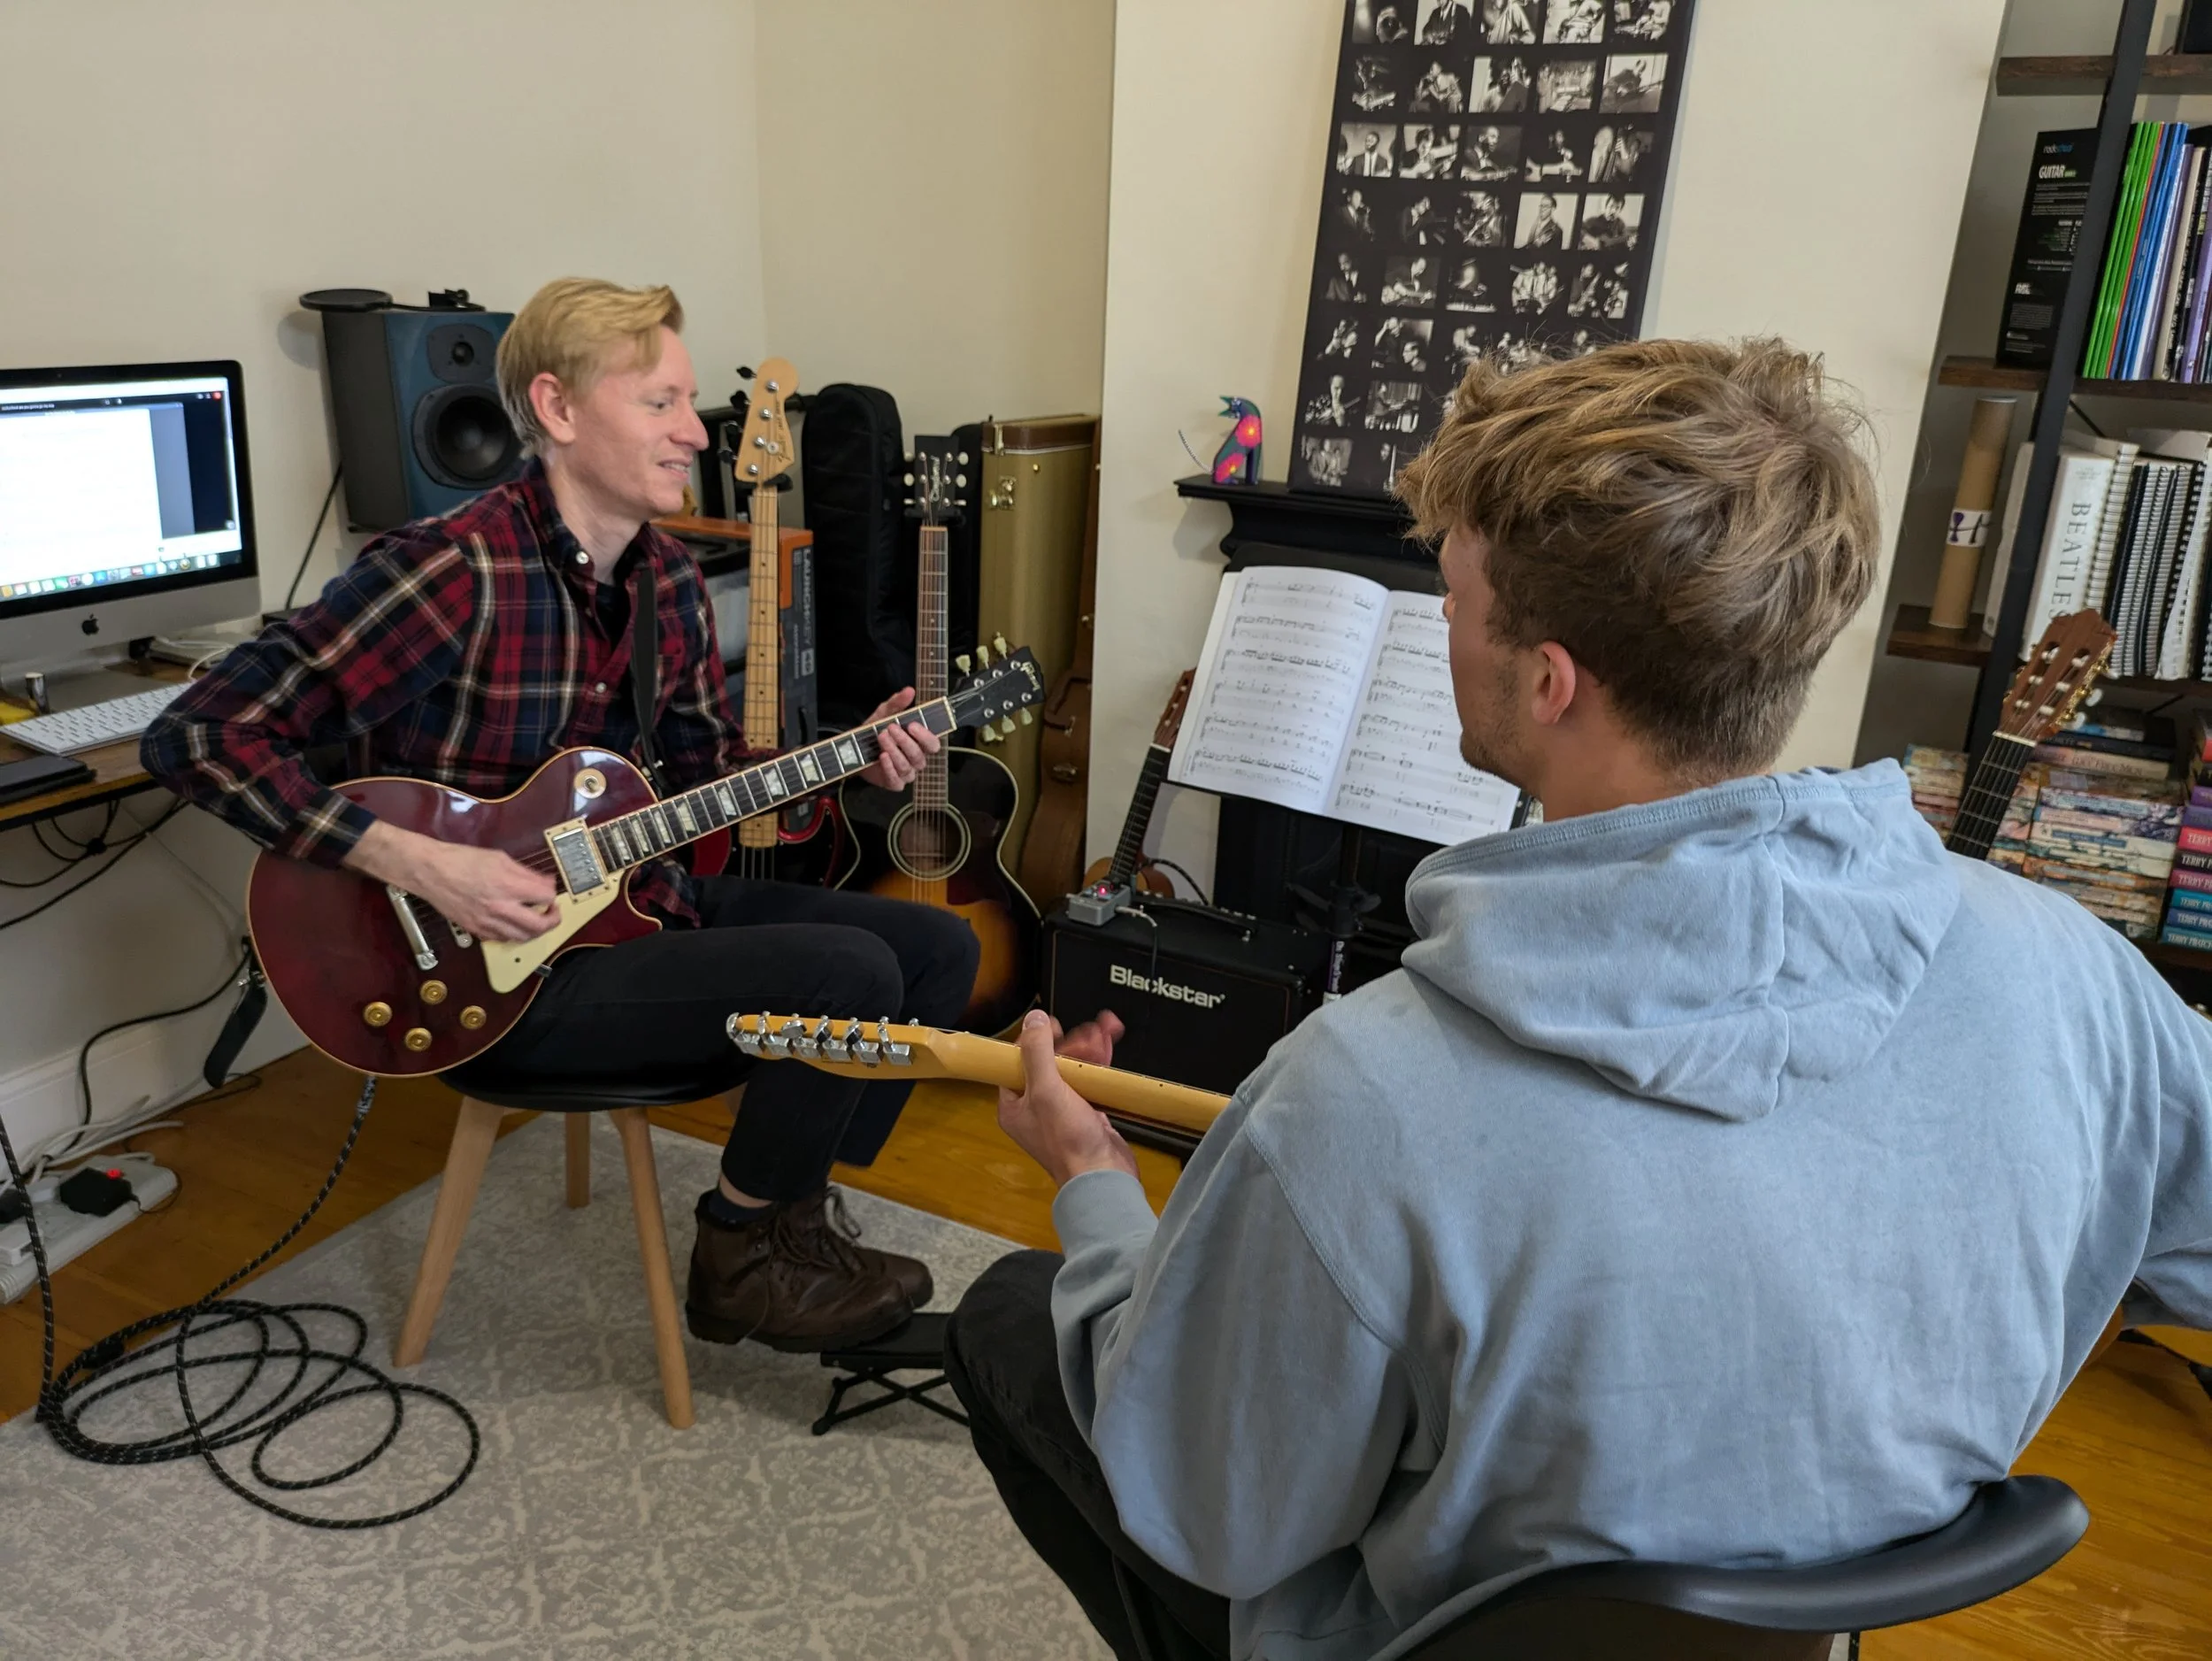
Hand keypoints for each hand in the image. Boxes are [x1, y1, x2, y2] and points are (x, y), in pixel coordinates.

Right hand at [344, 821, 558, 942]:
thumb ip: (525, 873)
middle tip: (552, 911)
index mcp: (507, 885)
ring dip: (535, 930)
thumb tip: (545, 882)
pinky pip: (502, 939)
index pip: (546, 897)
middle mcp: (499, 908)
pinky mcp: (475, 930)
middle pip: (540, 925)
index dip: (552, 893)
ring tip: (535, 919)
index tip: (550, 889)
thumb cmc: (462, 859)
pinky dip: (513, 934)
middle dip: (553, 919)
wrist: (429, 871)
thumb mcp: (499, 858)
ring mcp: (486, 922)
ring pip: (522, 938)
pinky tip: (513, 924)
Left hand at [859, 687, 939, 789]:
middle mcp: (915, 760)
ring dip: (894, 751)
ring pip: (907, 767)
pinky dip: (889, 768)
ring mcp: (906, 773)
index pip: (933, 744)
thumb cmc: (874, 731)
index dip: (925, 736)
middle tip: (890, 728)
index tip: (911, 725)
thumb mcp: (884, 714)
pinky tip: (882, 756)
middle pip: (919, 756)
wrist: (853, 748)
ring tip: (881, 738)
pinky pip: (896, 781)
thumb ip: (897, 703)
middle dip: (905, 741)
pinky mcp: (893, 783)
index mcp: (919, 744)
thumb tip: (909, 690)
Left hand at [997, 1008, 1137, 1186]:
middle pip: (1049, 1062)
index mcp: (1014, 1105)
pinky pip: (1090, 1081)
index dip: (1035, 1040)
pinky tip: (1109, 1045)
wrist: (1104, 1175)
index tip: (1054, 1025)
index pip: (1017, 1062)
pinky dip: (1099, 1064)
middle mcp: (1034, 1107)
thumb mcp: (1047, 1090)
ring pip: (1072, 1069)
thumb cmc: (1068, 1139)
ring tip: (1105, 1030)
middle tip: (1089, 1031)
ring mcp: (1062, 1111)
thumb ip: (1037, 1052)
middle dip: (1072, 1043)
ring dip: (1088, 1049)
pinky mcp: (1086, 1113)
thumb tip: (1033, 1019)